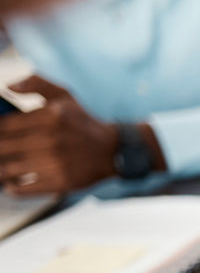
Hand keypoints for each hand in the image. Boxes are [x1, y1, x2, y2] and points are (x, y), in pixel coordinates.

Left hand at [0, 75, 123, 194]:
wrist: (114, 150)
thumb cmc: (84, 122)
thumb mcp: (64, 95)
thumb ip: (35, 83)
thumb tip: (8, 88)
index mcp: (49, 116)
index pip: (4, 125)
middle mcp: (51, 139)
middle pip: (3, 148)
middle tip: (0, 151)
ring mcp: (56, 162)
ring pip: (10, 169)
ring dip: (1, 170)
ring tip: (2, 168)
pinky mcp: (61, 182)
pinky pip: (26, 188)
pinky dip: (13, 188)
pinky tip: (11, 185)